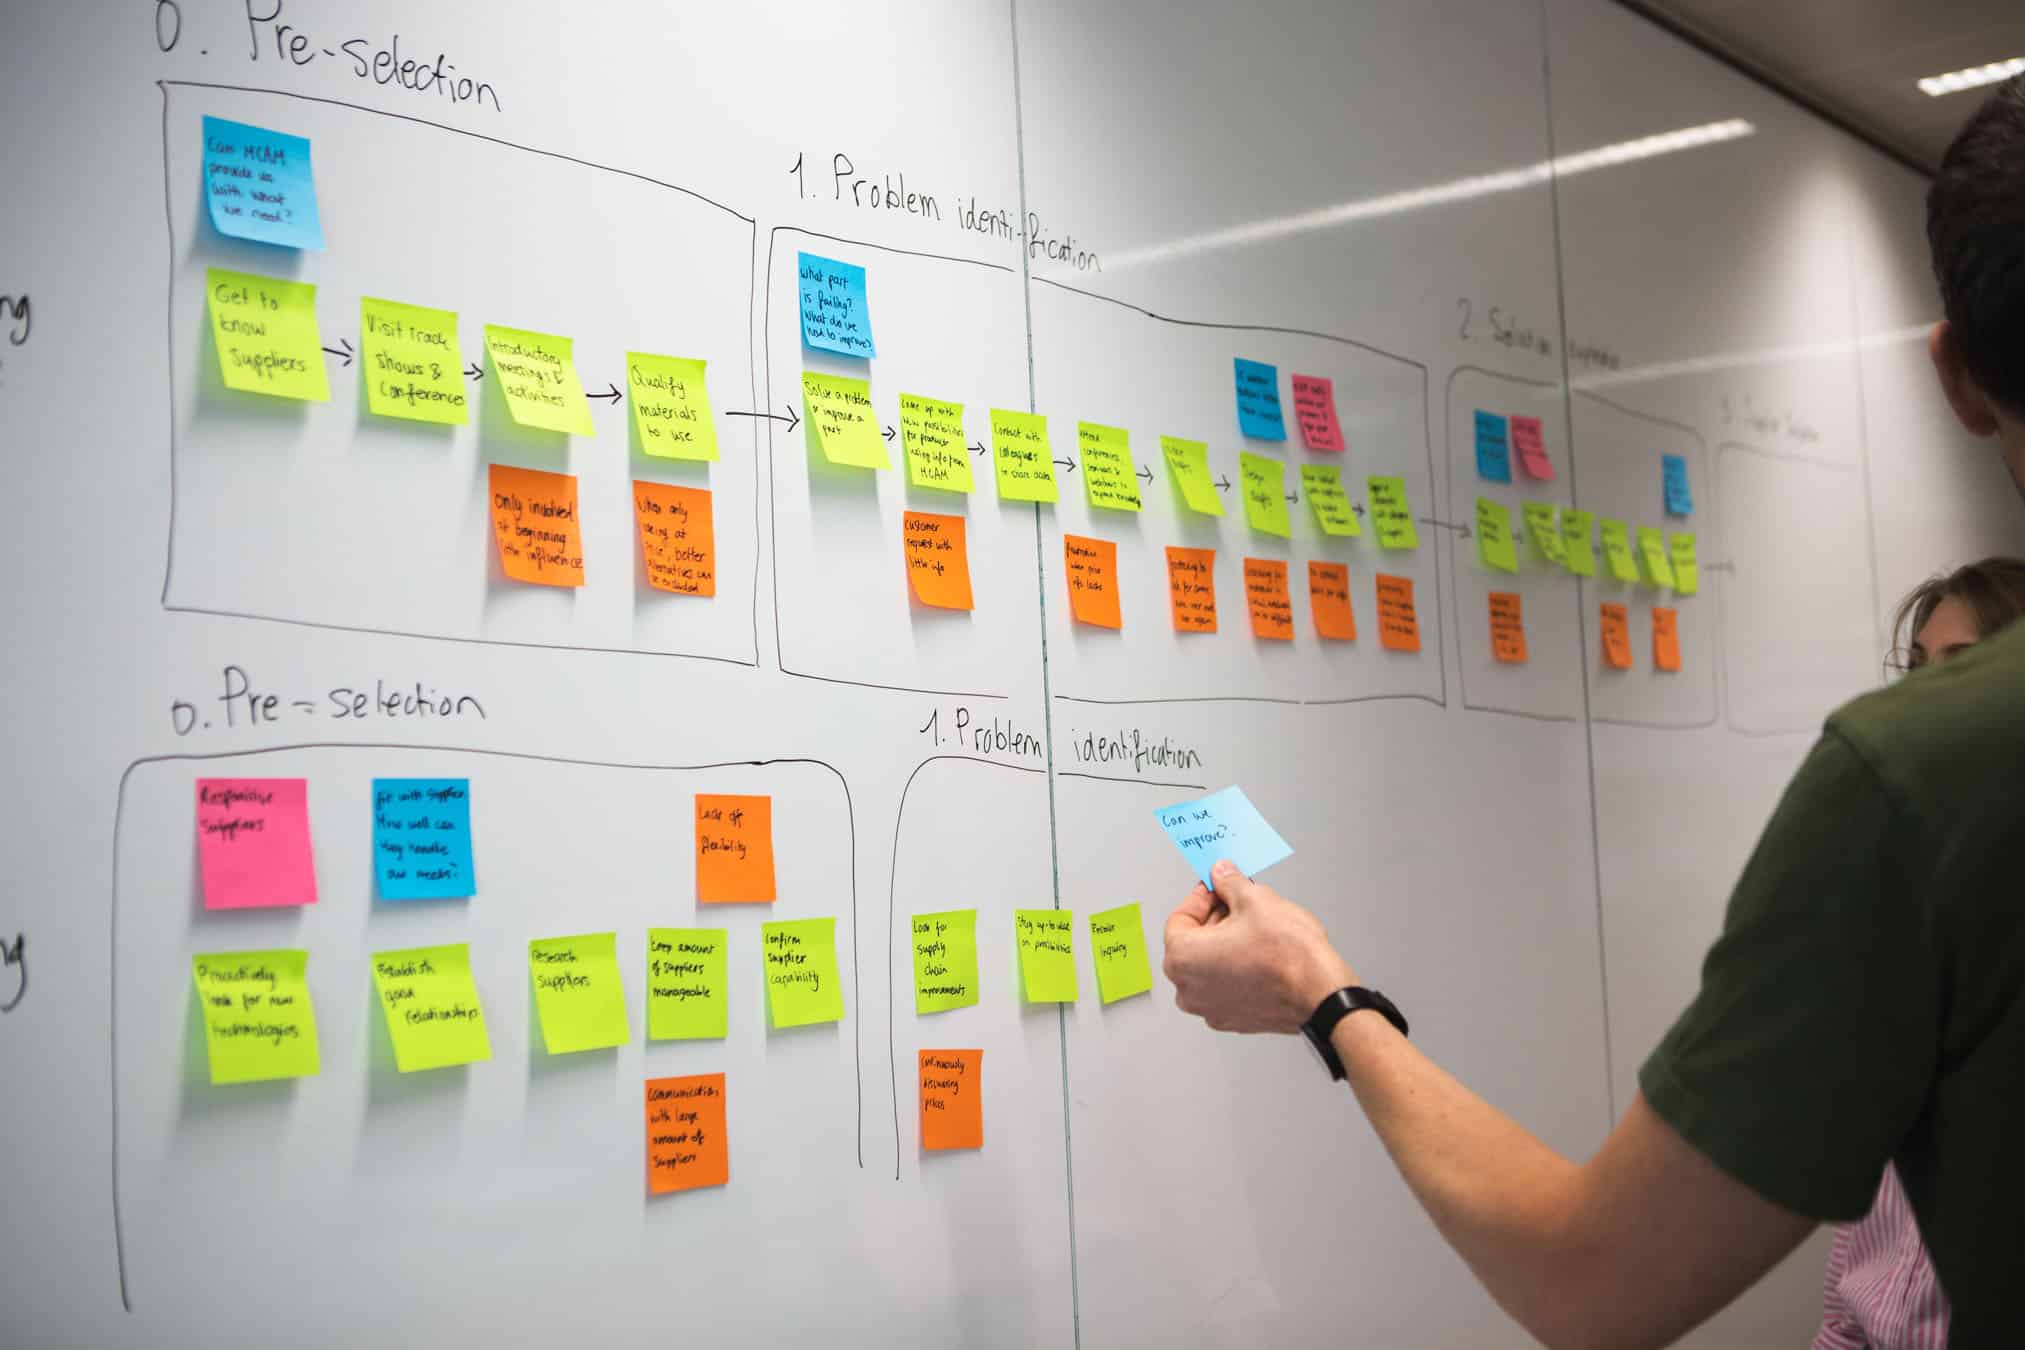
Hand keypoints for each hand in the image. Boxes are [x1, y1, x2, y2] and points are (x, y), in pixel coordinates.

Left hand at [1162, 860, 1355, 1033]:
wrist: (1321, 992)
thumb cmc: (1288, 956)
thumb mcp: (1254, 899)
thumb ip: (1229, 882)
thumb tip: (1221, 874)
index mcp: (1182, 958)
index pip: (1180, 917)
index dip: (1202, 897)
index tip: (1217, 887)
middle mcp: (1188, 989)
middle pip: (1193, 943)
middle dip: (1215, 919)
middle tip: (1238, 902)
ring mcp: (1210, 1008)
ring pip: (1209, 966)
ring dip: (1226, 943)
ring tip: (1254, 927)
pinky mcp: (1234, 1019)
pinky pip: (1225, 986)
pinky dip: (1236, 968)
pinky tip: (1259, 953)